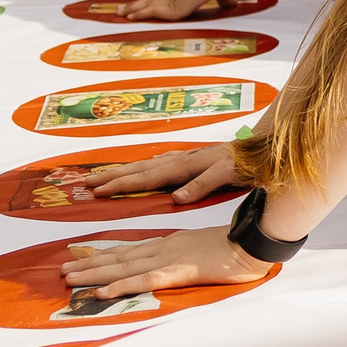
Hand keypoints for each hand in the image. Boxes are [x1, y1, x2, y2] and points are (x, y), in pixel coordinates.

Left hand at [61, 225, 274, 298]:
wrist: (254, 241)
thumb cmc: (237, 246)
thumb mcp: (206, 248)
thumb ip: (188, 253)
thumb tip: (179, 261)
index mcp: (171, 242)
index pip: (131, 249)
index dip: (105, 254)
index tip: (82, 257)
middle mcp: (164, 247)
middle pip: (120, 256)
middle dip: (90, 264)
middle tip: (63, 270)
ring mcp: (169, 257)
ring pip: (124, 266)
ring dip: (94, 273)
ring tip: (70, 279)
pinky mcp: (176, 270)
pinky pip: (142, 280)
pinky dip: (119, 285)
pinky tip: (101, 292)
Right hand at [92, 142, 242, 203]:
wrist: (261, 147)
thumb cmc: (245, 162)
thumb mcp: (226, 174)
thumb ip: (202, 185)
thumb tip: (176, 199)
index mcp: (183, 166)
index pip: (145, 178)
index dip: (120, 185)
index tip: (96, 191)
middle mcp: (179, 160)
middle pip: (138, 170)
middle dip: (111, 177)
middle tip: (85, 184)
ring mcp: (183, 159)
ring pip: (145, 166)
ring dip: (123, 172)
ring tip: (102, 177)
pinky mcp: (190, 160)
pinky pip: (158, 164)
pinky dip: (144, 168)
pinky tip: (143, 167)